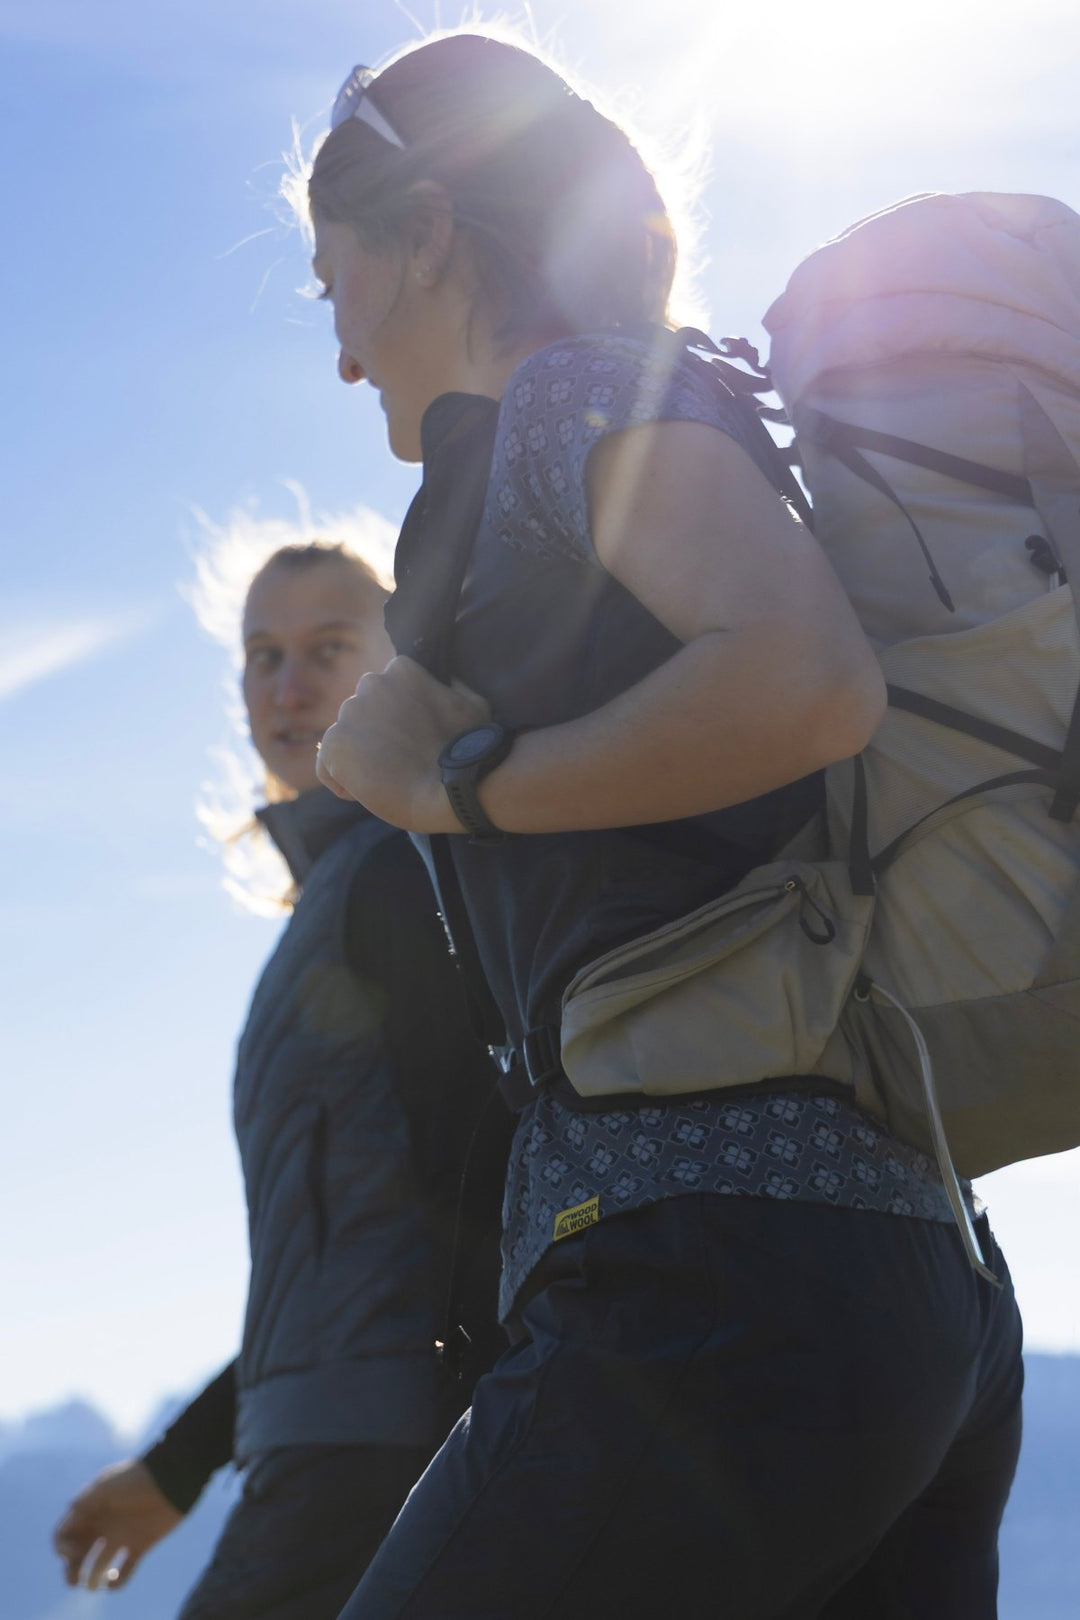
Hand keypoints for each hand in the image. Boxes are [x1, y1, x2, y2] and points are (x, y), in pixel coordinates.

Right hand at [53, 1458, 182, 1590]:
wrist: (171, 1479)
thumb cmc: (136, 1479)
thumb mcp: (105, 1486)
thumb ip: (83, 1502)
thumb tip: (69, 1513)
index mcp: (91, 1510)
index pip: (65, 1535)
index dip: (62, 1548)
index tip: (73, 1552)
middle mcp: (103, 1525)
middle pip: (78, 1554)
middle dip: (71, 1570)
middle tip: (75, 1580)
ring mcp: (121, 1536)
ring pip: (99, 1565)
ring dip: (91, 1579)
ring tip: (92, 1585)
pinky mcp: (140, 1545)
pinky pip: (125, 1570)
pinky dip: (117, 1582)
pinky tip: (112, 1583)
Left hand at [317, 655, 491, 829]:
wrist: (454, 788)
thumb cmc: (470, 750)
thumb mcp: (473, 704)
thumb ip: (452, 688)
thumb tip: (446, 682)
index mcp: (400, 669)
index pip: (384, 693)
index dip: (395, 721)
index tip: (411, 742)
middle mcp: (370, 683)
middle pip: (361, 715)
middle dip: (375, 737)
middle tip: (400, 765)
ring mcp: (349, 713)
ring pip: (345, 740)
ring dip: (360, 760)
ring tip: (388, 782)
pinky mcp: (335, 744)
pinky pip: (327, 766)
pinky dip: (341, 782)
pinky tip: (365, 794)